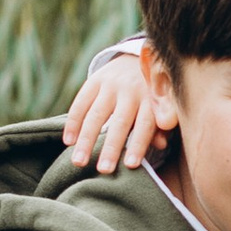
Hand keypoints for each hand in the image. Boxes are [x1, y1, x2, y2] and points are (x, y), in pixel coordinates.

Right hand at [63, 48, 158, 173]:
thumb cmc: (151, 95)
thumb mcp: (161, 107)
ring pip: (96, 114)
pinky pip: (81, 103)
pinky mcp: (95, 80)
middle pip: (120, 122)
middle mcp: (131, 91)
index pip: (145, 125)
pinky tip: (68, 141)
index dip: (138, 145)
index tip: (130, 165)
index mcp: (151, 100)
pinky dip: (73, 123)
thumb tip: (161, 144)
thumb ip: (161, 126)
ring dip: (86, 140)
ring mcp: (111, 85)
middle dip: (111, 147)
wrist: (136, 60)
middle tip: (103, 170)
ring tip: (78, 162)